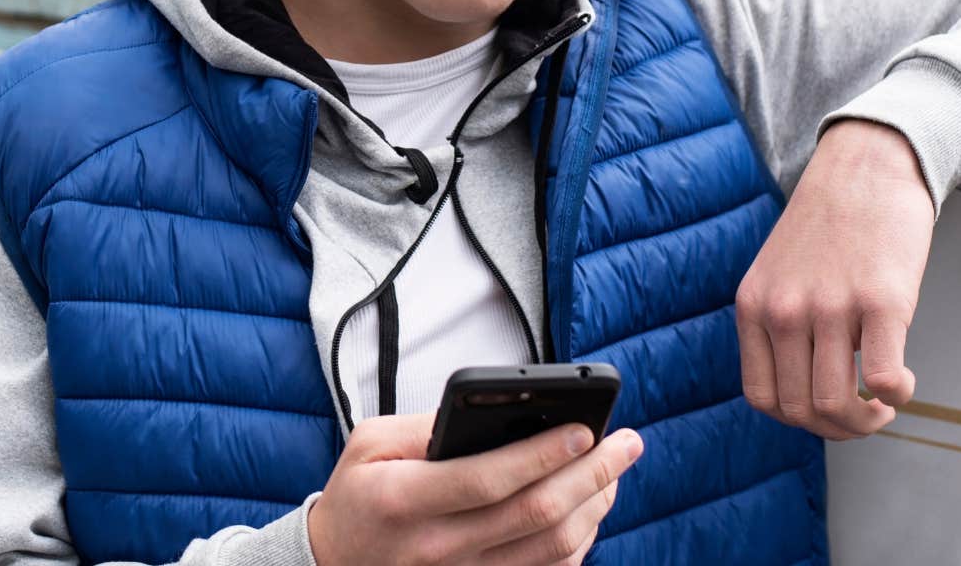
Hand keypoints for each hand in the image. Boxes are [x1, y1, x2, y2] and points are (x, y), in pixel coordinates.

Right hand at [306, 414, 642, 565]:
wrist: (333, 565)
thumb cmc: (358, 494)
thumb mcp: (370, 444)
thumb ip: (427, 426)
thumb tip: (497, 410)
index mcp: (403, 500)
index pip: (488, 479)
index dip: (542, 454)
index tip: (585, 428)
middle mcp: (436, 550)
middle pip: (534, 516)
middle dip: (591, 475)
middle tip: (627, 444)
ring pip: (550, 550)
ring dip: (594, 508)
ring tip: (614, 471)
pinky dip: (578, 543)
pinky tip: (591, 510)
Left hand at [735, 118, 933, 439]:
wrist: (866, 164)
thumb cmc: (830, 224)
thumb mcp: (779, 272)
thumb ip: (780, 323)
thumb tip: (805, 389)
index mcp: (753, 306)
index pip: (763, 398)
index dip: (798, 420)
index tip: (827, 411)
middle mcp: (785, 311)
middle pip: (800, 411)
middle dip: (837, 429)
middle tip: (866, 416)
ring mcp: (831, 306)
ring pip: (837, 404)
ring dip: (867, 423)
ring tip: (884, 404)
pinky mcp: (882, 300)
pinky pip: (882, 378)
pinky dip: (897, 396)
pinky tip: (903, 383)